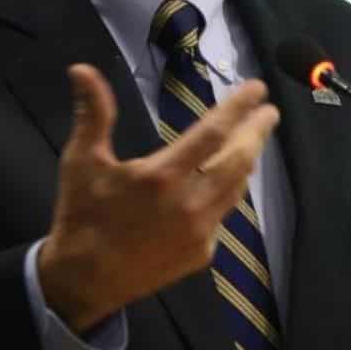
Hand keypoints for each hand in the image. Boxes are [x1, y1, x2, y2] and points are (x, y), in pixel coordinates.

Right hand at [36, 64, 279, 332]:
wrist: (84, 281)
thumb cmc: (82, 216)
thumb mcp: (81, 161)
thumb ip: (93, 113)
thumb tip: (82, 69)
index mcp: (161, 176)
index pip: (213, 132)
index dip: (238, 108)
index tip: (257, 89)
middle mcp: (189, 203)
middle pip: (238, 160)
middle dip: (257, 132)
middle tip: (269, 112)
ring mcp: (200, 232)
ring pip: (236, 188)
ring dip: (247, 161)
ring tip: (253, 141)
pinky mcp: (201, 253)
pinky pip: (223, 215)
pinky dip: (228, 192)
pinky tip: (225, 183)